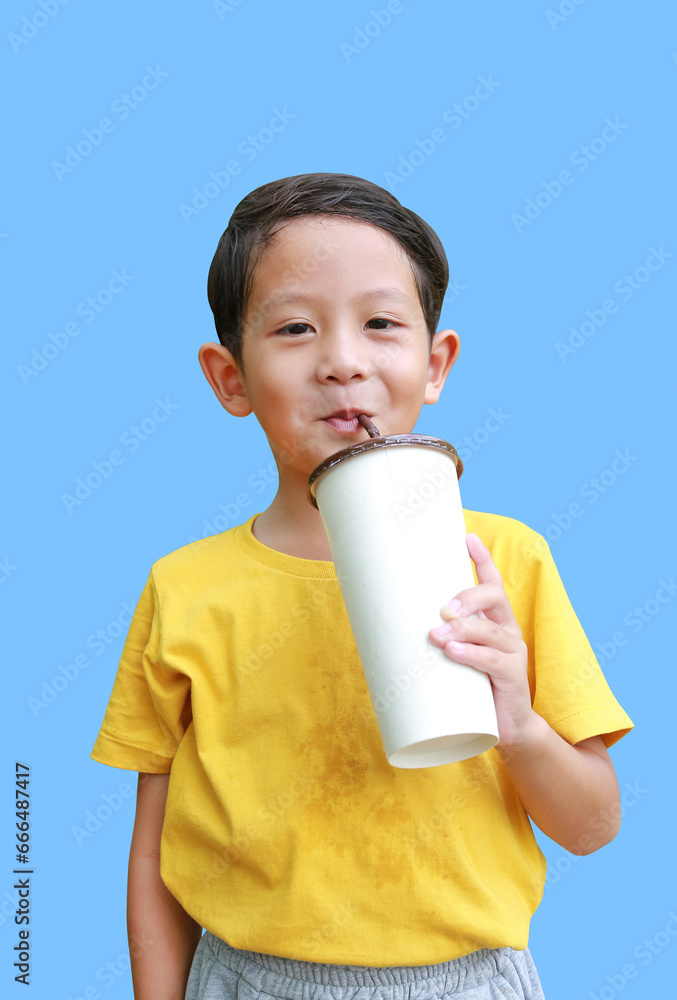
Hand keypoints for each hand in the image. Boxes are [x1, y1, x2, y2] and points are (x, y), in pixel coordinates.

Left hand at [428, 532, 539, 752]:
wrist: (505, 729)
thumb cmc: (473, 687)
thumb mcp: (454, 657)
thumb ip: (434, 640)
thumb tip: (385, 627)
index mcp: (494, 620)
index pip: (493, 582)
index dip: (482, 559)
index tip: (467, 537)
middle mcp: (507, 630)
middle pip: (494, 597)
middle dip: (467, 596)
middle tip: (442, 609)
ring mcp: (513, 652)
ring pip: (490, 631)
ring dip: (461, 629)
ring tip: (436, 636)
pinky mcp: (513, 677)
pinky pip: (494, 661)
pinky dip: (472, 655)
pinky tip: (453, 652)